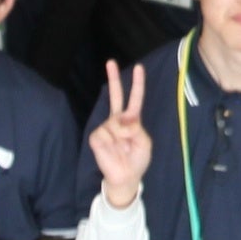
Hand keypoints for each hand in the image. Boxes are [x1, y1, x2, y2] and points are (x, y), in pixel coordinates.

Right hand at [88, 59, 151, 204]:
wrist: (126, 177)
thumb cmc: (137, 160)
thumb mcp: (144, 142)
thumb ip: (136, 127)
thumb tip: (122, 117)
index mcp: (132, 120)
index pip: (134, 99)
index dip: (137, 84)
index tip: (138, 67)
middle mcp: (117, 120)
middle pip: (115, 96)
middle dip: (113, 79)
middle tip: (110, 62)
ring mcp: (106, 127)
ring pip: (115, 122)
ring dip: (121, 135)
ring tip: (122, 148)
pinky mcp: (96, 137)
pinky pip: (104, 132)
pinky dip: (111, 140)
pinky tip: (111, 148)